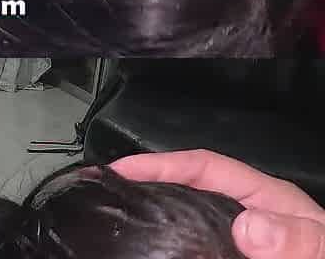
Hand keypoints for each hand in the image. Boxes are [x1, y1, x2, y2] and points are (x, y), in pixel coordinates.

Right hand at [110, 149, 324, 258]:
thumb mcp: (324, 247)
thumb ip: (298, 237)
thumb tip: (250, 227)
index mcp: (263, 197)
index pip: (203, 166)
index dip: (160, 162)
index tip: (123, 169)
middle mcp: (244, 214)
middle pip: (185, 188)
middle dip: (146, 183)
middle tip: (108, 189)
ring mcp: (233, 239)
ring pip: (183, 220)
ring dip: (153, 214)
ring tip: (118, 216)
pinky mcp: (225, 255)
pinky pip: (191, 246)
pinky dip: (168, 246)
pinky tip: (147, 250)